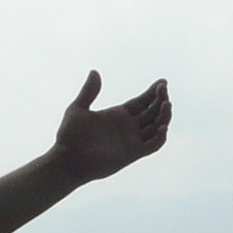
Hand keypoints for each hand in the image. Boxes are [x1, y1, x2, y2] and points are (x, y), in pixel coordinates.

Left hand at [51, 70, 170, 181]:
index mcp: (117, 115)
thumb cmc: (69, 136)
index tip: (162, 82)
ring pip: (157, 127)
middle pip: (152, 111)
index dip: (153, 92)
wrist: (67, 160)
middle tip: (164, 88)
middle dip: (161, 99)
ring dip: (164, 116)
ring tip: (166, 104)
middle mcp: (127, 127)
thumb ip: (89, 91)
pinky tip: (161, 126)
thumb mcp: (77, 109)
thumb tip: (94, 72)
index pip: (142, 101)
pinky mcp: (132, 154)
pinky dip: (161, 137)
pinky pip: (153, 146)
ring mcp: (131, 140)